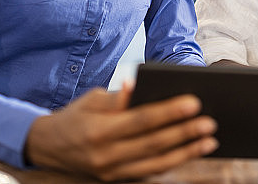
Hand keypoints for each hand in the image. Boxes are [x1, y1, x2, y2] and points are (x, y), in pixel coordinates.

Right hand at [25, 86, 217, 181]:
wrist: (48, 147)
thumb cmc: (75, 116)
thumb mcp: (91, 100)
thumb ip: (118, 97)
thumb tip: (137, 84)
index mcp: (98, 131)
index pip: (140, 120)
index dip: (169, 112)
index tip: (194, 102)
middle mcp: (105, 156)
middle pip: (153, 144)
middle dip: (184, 133)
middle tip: (209, 122)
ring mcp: (111, 172)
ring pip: (155, 164)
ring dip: (185, 152)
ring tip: (209, 141)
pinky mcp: (116, 179)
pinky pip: (148, 173)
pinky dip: (172, 163)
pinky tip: (190, 152)